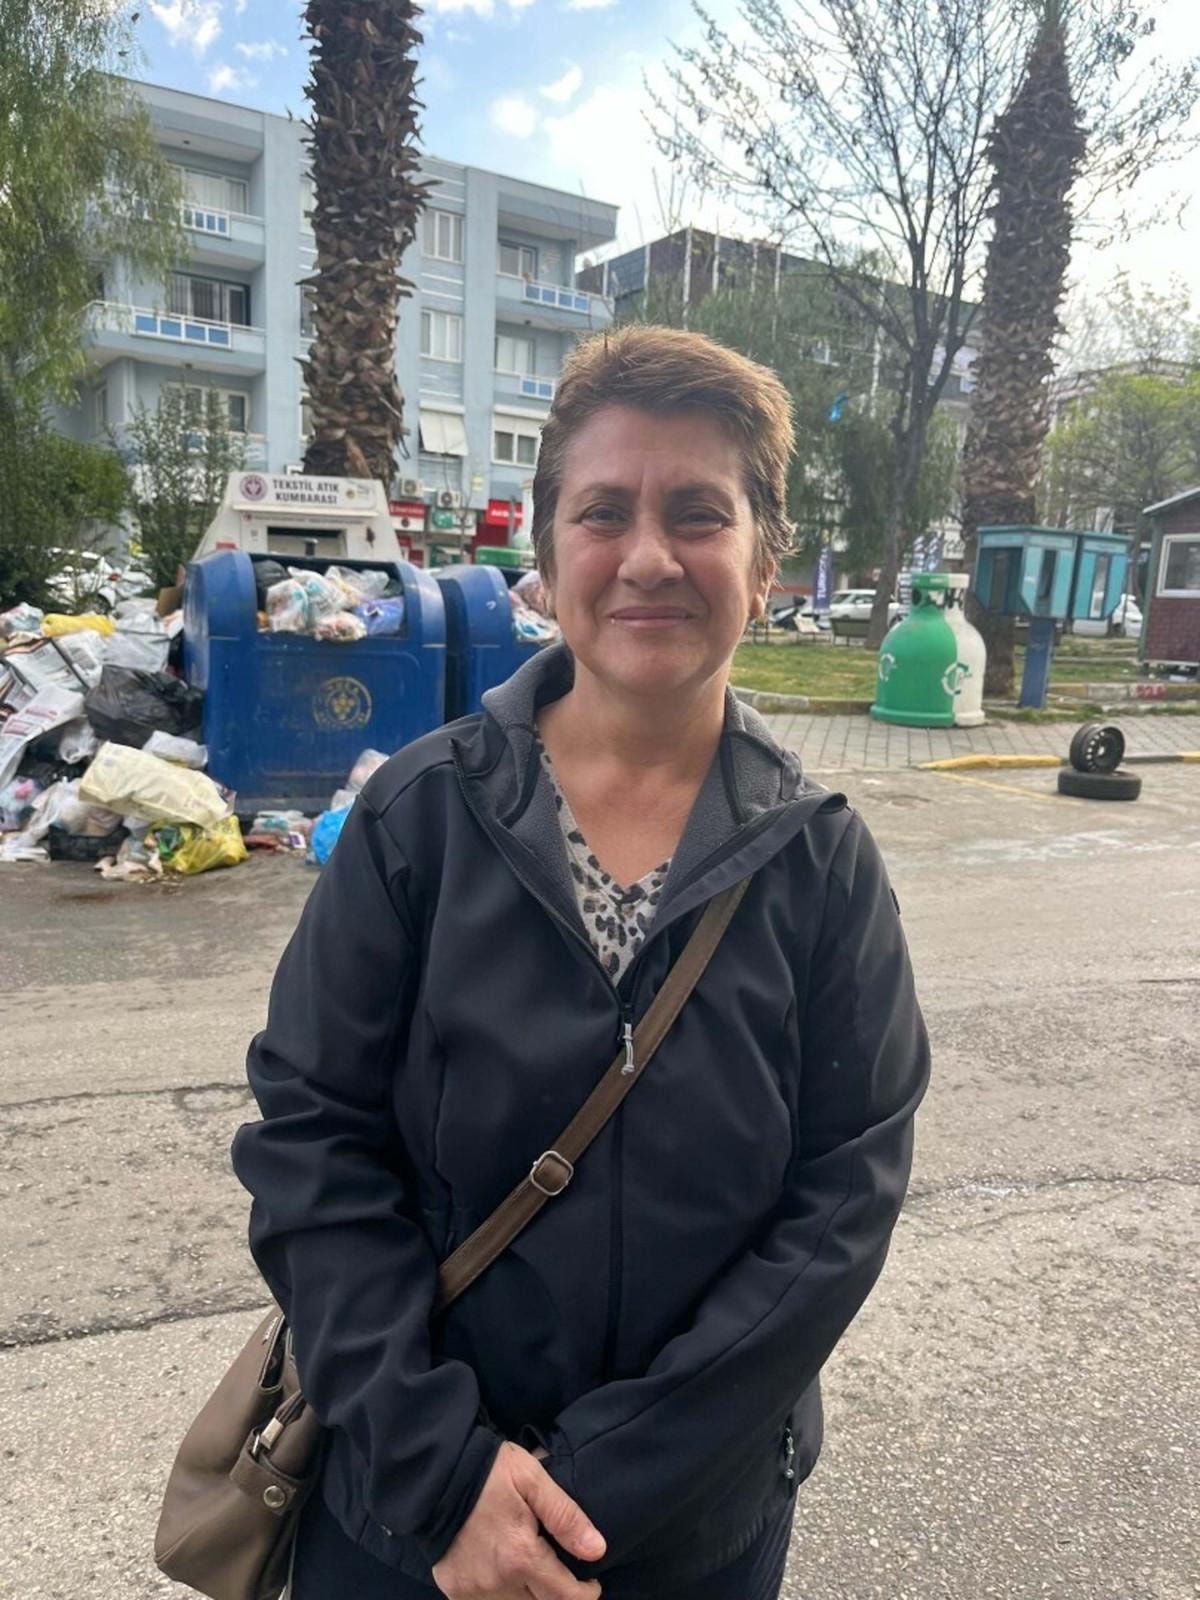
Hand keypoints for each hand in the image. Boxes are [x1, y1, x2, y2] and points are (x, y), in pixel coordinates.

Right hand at [432, 1441, 604, 1599]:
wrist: (436, 1473)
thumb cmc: (488, 1471)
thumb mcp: (531, 1479)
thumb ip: (565, 1516)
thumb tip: (597, 1550)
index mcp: (521, 1558)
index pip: (565, 1598)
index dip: (586, 1594)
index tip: (592, 1583)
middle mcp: (497, 1583)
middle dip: (558, 1596)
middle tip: (564, 1576)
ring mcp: (473, 1590)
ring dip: (530, 1597)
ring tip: (536, 1574)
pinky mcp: (454, 1590)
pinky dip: (502, 1595)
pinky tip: (506, 1576)